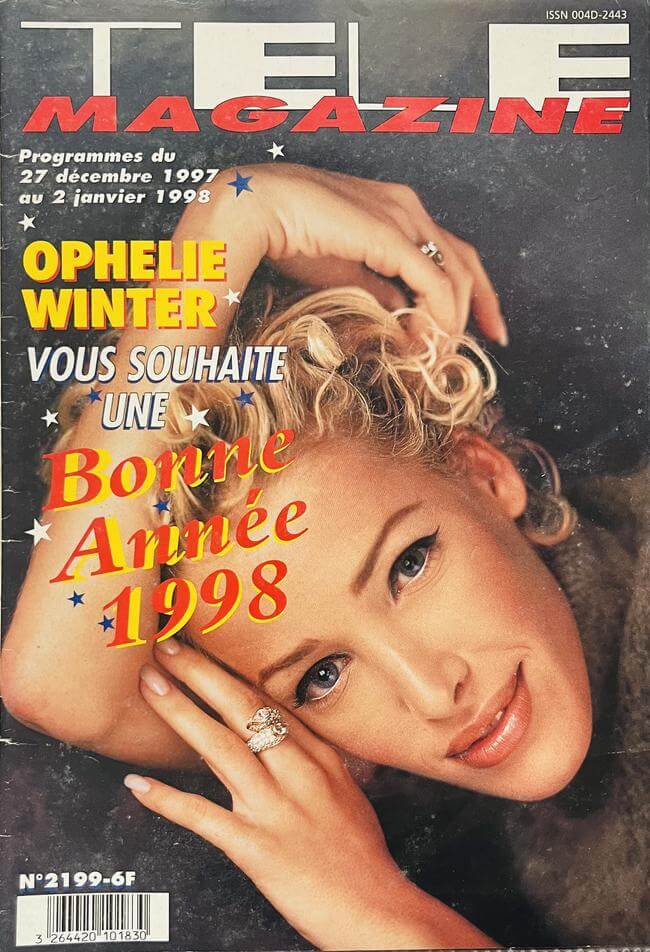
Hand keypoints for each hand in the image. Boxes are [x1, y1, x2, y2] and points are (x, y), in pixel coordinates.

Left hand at [124, 640, 492, 949]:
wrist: (377, 912)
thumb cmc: (362, 856)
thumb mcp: (347, 792)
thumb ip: (314, 762)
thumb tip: (287, 738)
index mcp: (319, 756)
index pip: (267, 702)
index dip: (229, 673)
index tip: (203, 649)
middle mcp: (298, 772)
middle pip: (242, 709)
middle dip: (200, 674)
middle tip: (167, 646)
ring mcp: (276, 808)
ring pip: (221, 747)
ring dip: (180, 712)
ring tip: (149, 685)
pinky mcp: (258, 848)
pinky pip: (204, 817)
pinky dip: (167, 800)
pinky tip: (137, 785)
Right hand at [200, 164, 505, 342]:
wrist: (257, 208)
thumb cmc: (290, 237)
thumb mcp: (344, 272)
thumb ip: (378, 291)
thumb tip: (403, 316)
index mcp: (397, 210)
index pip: (450, 252)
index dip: (474, 290)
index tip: (482, 326)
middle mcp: (408, 207)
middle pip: (466, 259)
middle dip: (483, 304)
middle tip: (492, 340)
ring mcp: (402, 216)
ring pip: (455, 272)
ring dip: (453, 318)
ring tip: (441, 352)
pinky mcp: (391, 234)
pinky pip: (433, 281)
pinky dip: (439, 314)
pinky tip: (431, 339)